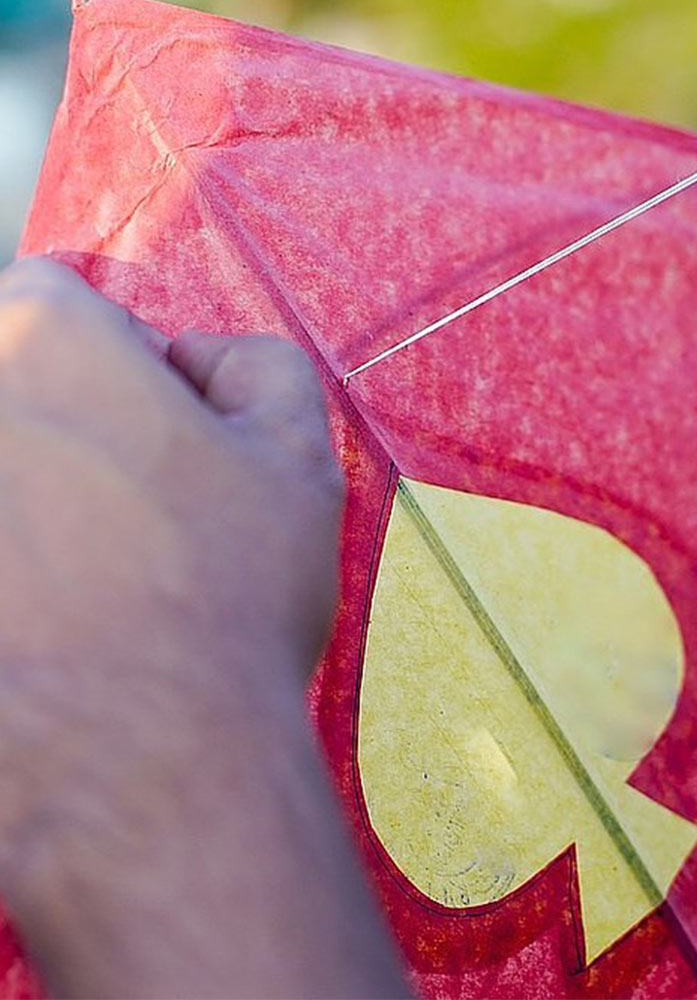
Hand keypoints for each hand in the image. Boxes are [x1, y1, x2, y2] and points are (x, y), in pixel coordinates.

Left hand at [0, 258, 404, 996]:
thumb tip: (201, 359)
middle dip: (63, 427)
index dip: (113, 357)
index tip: (150, 423)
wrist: (139, 763)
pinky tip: (49, 620)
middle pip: (10, 386)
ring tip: (90, 578)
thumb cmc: (223, 600)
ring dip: (32, 503)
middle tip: (125, 510)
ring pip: (3, 473)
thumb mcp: (301, 459)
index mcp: (41, 340)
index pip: (53, 299)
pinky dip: (21, 575)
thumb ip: (262, 366)